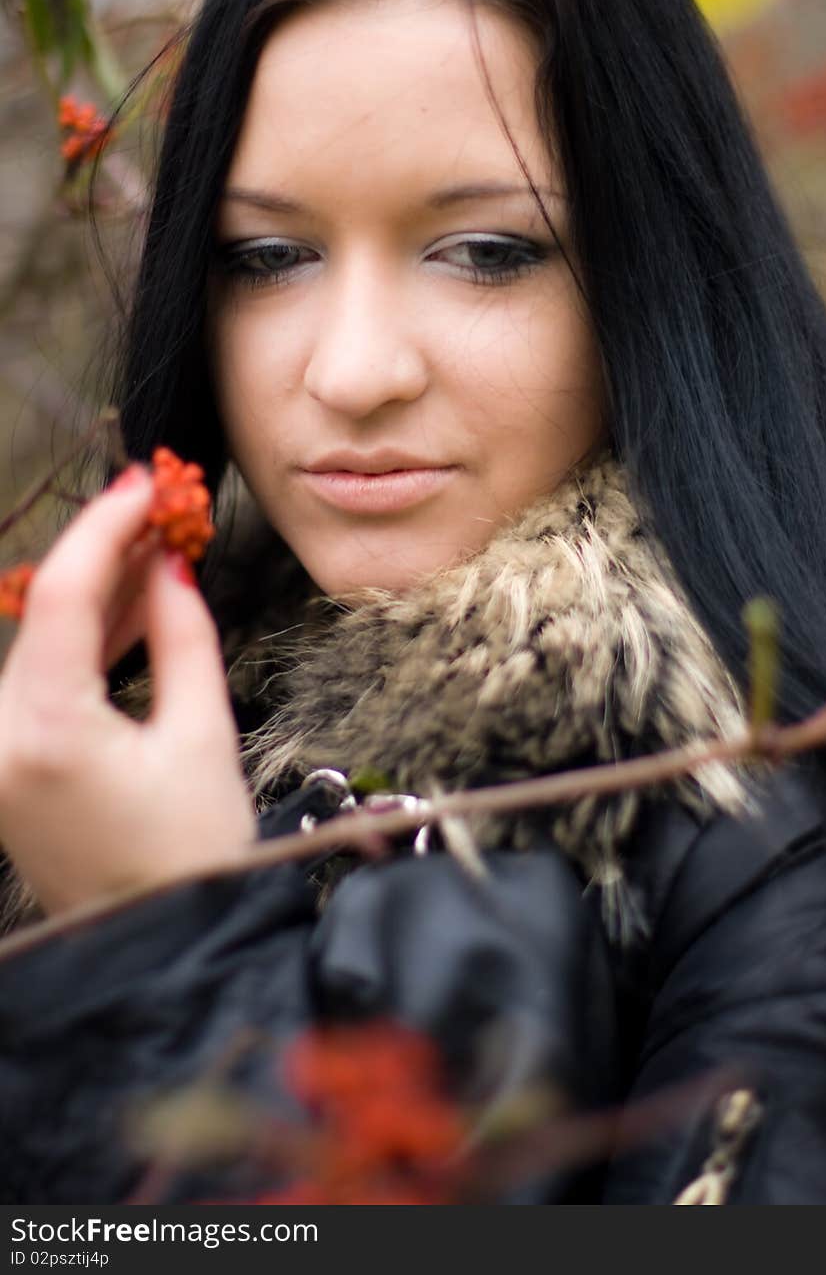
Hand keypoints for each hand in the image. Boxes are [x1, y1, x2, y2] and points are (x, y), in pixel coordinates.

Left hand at [0, 467, 256, 914]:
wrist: (157, 945)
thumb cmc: (188, 856)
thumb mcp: (203, 735)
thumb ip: (183, 637)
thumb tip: (173, 566)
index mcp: (46, 728)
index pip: (65, 595)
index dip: (107, 526)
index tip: (146, 484)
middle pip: (49, 613)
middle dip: (108, 554)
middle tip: (166, 509)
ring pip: (43, 642)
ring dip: (100, 596)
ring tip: (164, 551)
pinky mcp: (7, 765)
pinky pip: (41, 679)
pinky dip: (85, 642)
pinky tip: (134, 609)